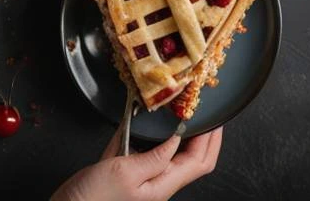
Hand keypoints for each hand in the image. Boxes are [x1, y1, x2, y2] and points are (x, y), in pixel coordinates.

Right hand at [51, 127, 222, 200]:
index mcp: (162, 186)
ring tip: (187, 116)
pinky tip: (151, 124)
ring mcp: (145, 178)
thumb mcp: (124, 172)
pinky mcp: (129, 172)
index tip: (214, 118)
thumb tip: (176, 139)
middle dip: (206, 140)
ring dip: (186, 137)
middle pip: (193, 162)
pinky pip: (151, 153)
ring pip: (175, 157)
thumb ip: (153, 157)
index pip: (198, 162)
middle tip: (211, 117)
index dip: (210, 140)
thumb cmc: (95, 197)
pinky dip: (158, 137)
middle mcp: (158, 183)